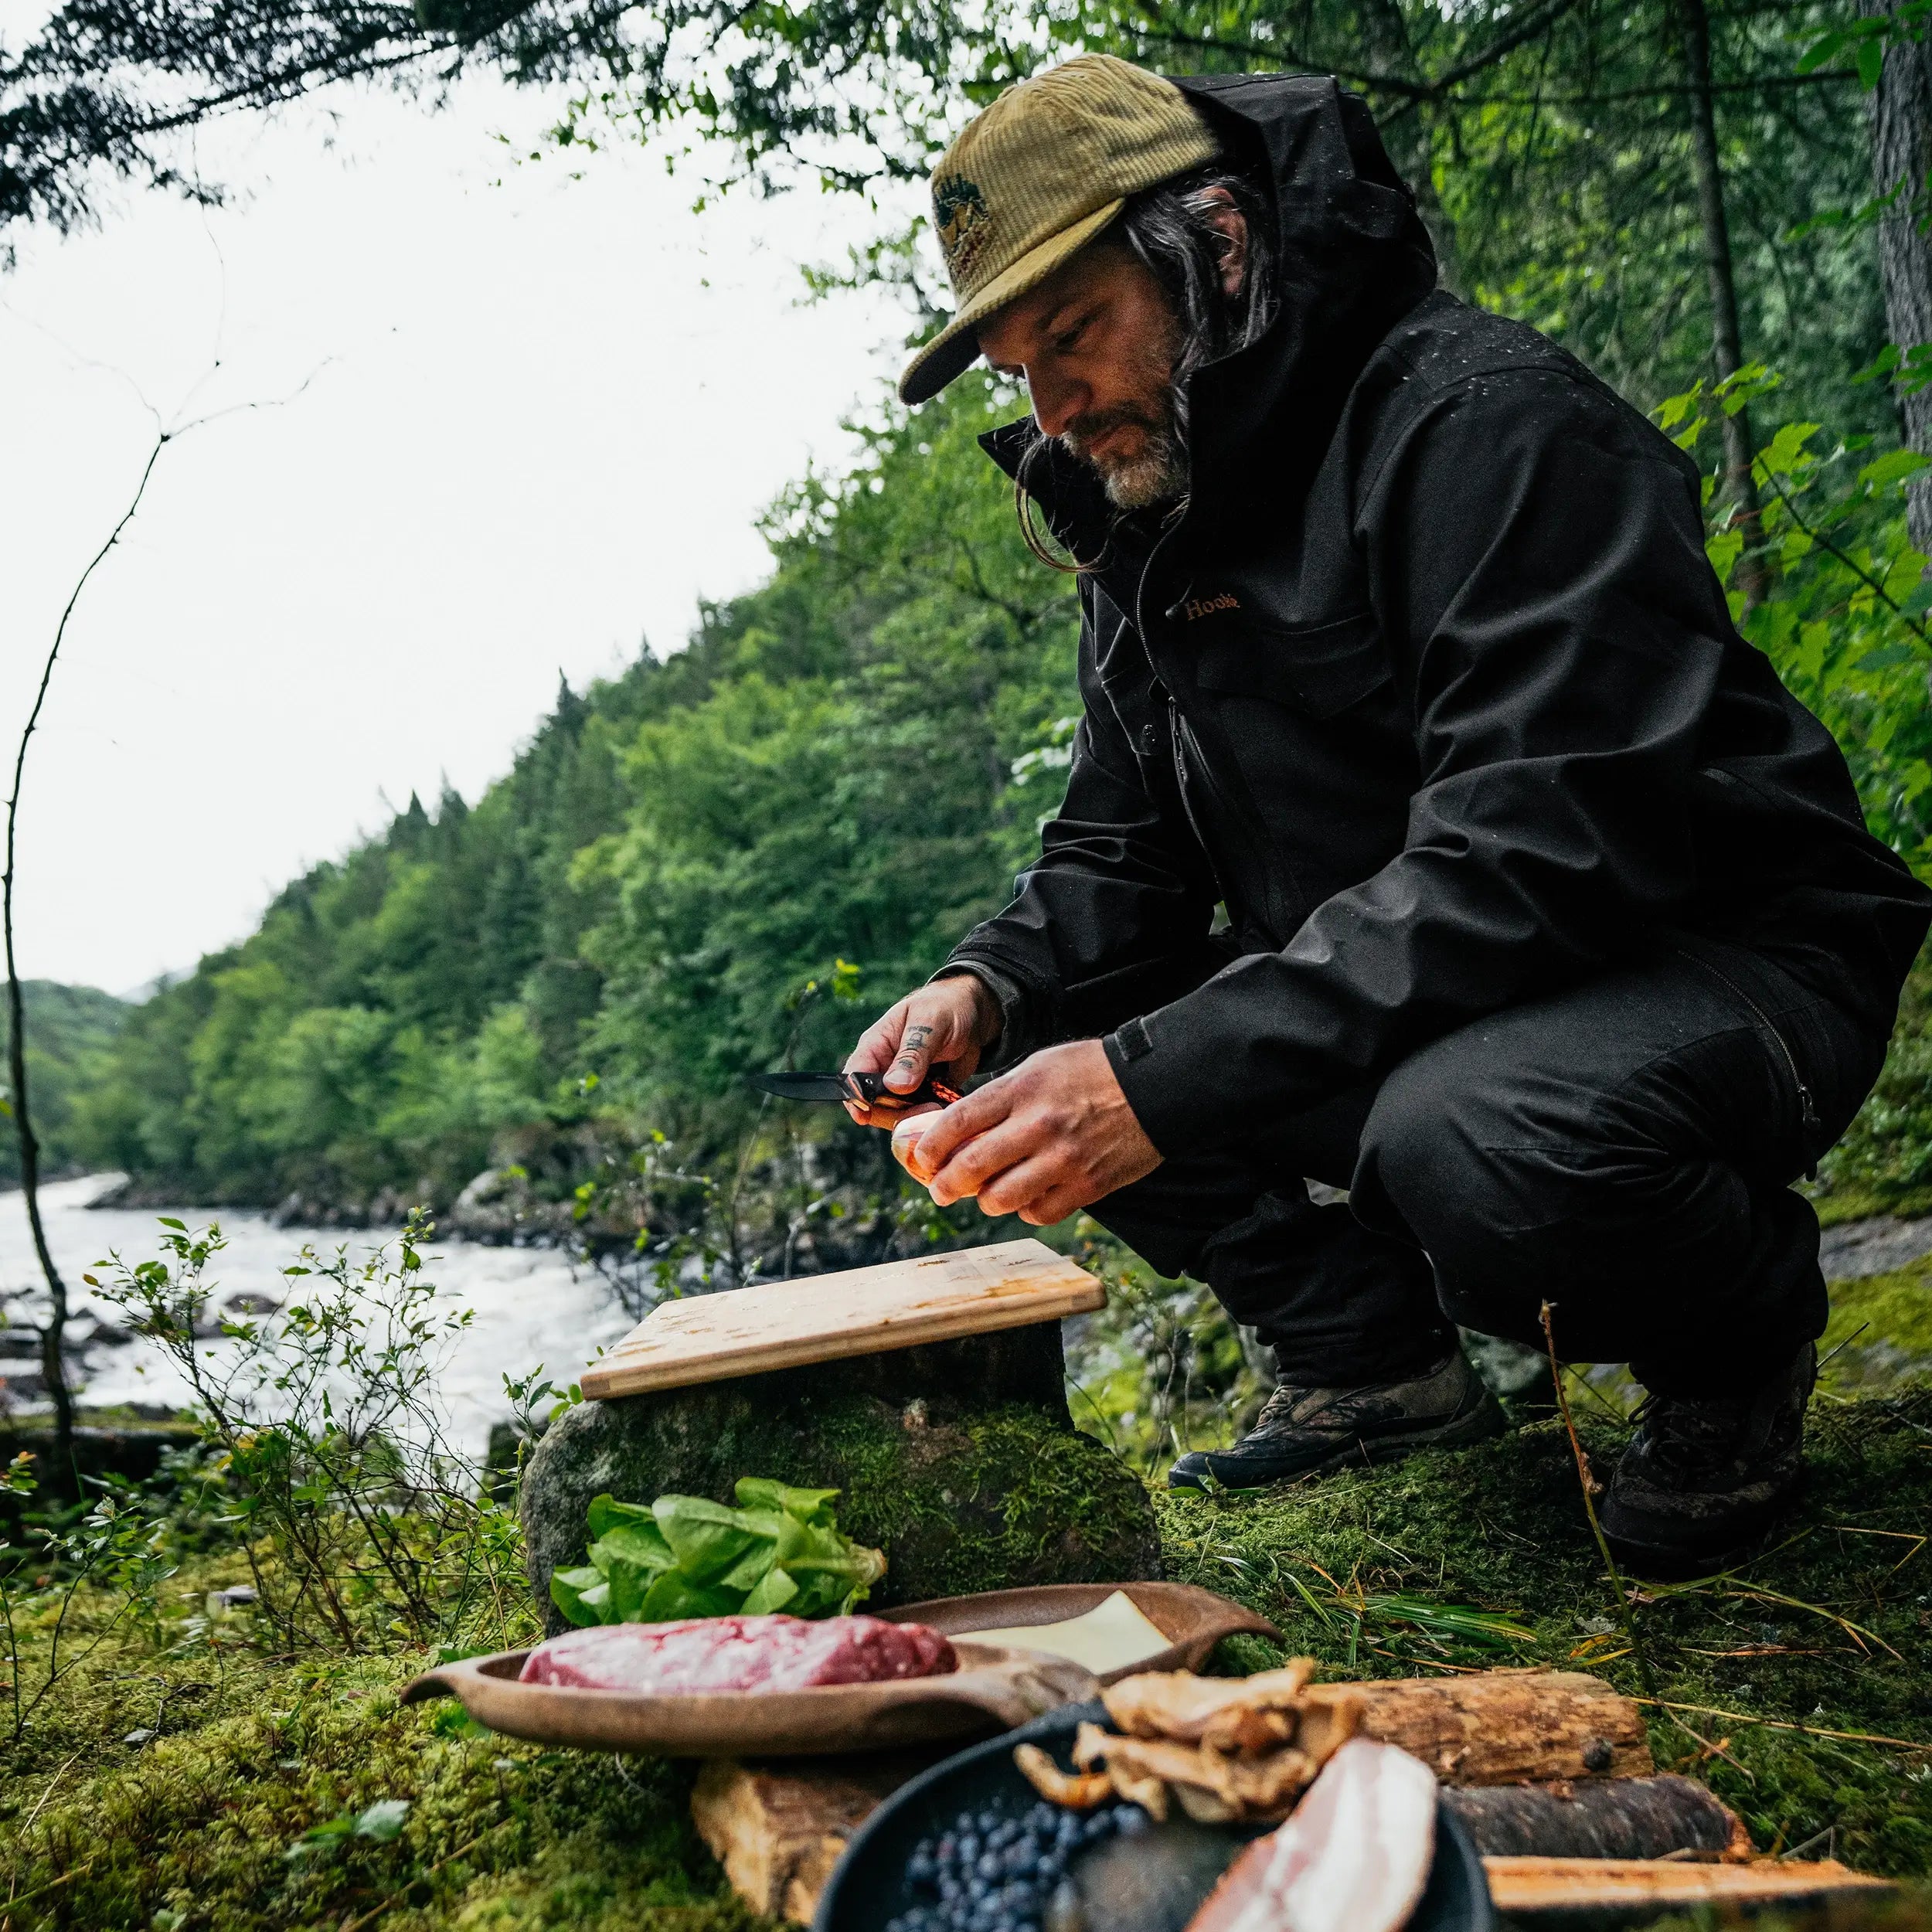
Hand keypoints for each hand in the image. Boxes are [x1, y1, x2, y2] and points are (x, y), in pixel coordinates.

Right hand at [842, 975, 1000, 1126]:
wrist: (973, 1013)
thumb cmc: (946, 1006)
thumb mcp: (931, 1022)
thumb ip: (914, 1053)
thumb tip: (895, 1085)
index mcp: (876, 1045)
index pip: (854, 1076)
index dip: (855, 1098)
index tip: (866, 1116)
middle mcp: (885, 1068)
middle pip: (873, 1103)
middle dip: (893, 1113)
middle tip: (924, 1108)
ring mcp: (903, 1083)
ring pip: (895, 1114)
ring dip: (914, 1116)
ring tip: (938, 1105)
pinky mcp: (922, 1094)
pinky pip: (918, 1114)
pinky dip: (929, 1116)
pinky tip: (945, 1105)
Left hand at [896, 1039, 1160, 1226]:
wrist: (1155, 1086)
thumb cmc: (1092, 1072)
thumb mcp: (1040, 1067)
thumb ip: (1001, 1097)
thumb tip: (960, 1129)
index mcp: (1022, 1089)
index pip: (958, 1123)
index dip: (930, 1146)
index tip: (921, 1158)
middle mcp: (1038, 1125)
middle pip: (973, 1166)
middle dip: (946, 1184)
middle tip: (940, 1190)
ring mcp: (1063, 1159)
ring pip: (1002, 1198)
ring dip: (986, 1201)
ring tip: (986, 1195)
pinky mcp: (1087, 1185)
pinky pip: (1040, 1211)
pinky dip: (1026, 1210)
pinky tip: (1026, 1199)